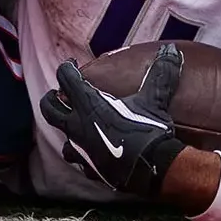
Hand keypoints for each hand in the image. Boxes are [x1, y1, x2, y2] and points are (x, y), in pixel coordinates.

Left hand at [39, 43, 186, 196]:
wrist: (151, 169)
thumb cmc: (149, 131)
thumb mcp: (155, 99)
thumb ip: (161, 74)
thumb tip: (170, 51)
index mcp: (89, 104)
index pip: (66, 78)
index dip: (67, 67)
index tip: (72, 64)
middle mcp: (78, 126)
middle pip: (49, 109)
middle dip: (50, 99)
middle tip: (57, 94)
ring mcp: (81, 149)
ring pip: (62, 139)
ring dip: (67, 131)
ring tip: (76, 126)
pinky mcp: (89, 169)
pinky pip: (79, 161)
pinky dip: (83, 155)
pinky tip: (92, 153)